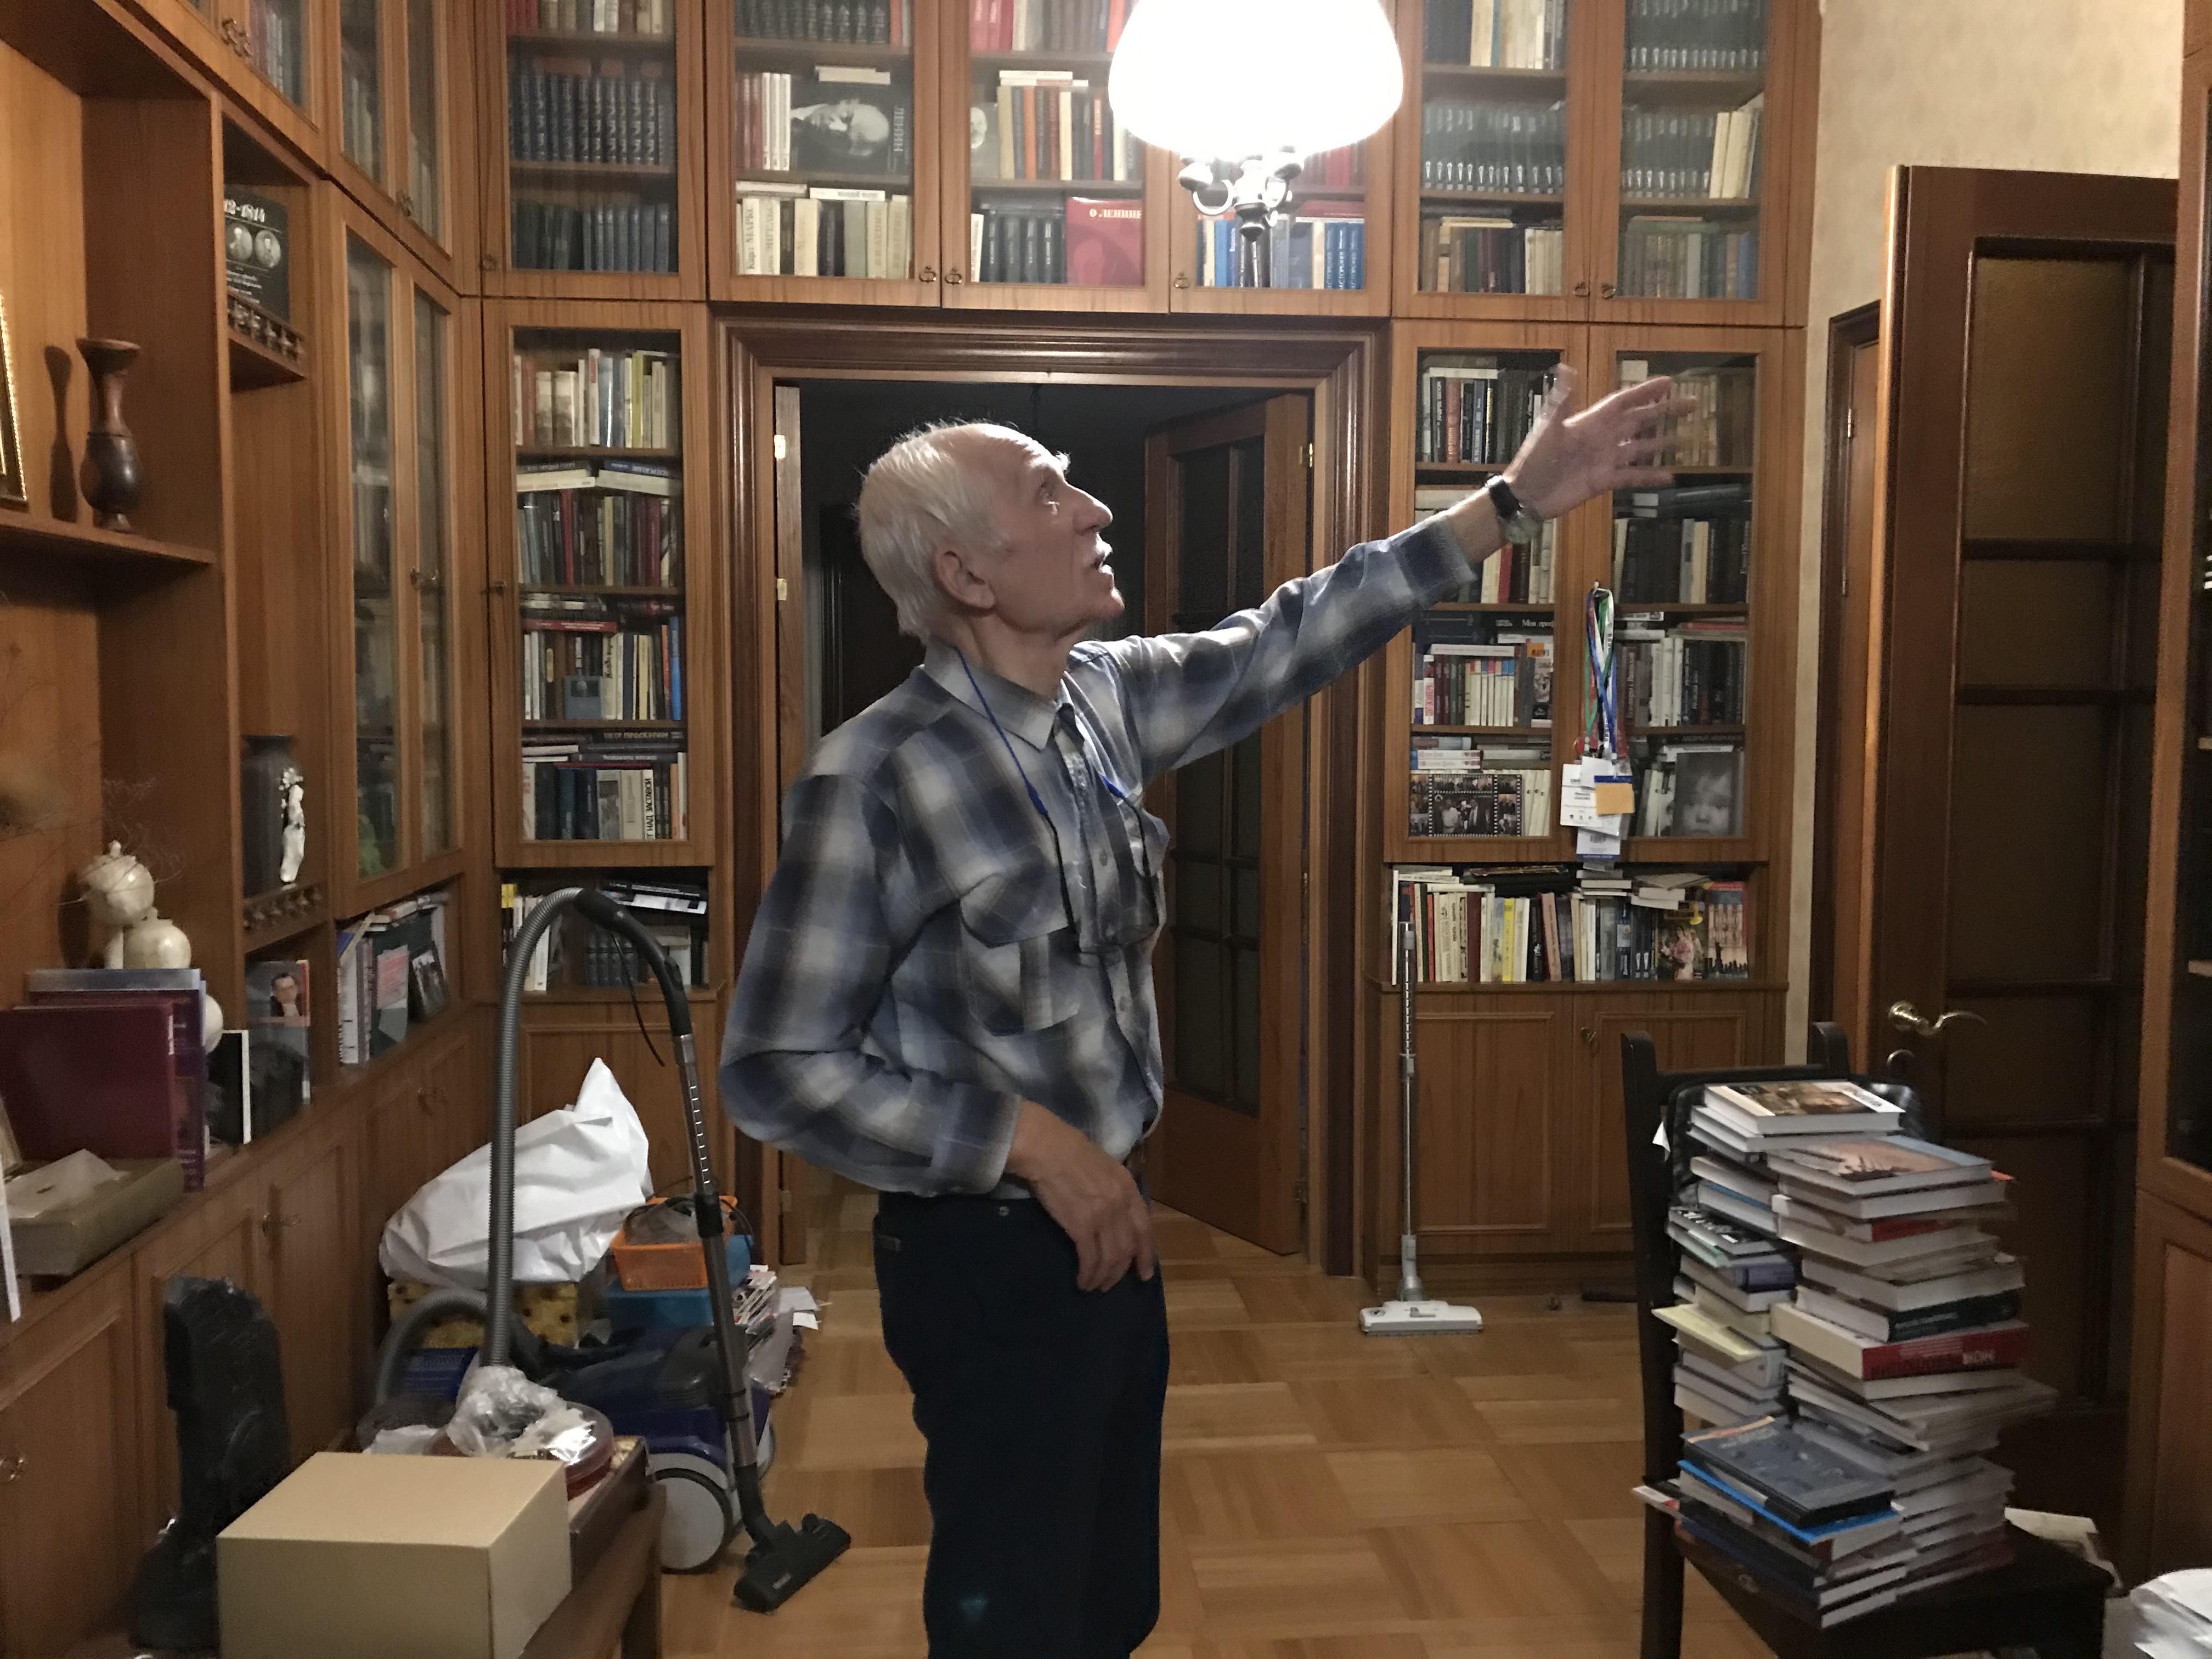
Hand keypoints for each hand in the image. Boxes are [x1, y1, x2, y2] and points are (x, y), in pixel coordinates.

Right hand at [1005, 1101, 1155, 1291]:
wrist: (1045, 1147)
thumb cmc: (1067, 1149)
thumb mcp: (1102, 1165)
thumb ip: (1112, 1187)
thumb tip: (1111, 1207)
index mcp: (1127, 1186)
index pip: (1145, 1226)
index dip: (1146, 1252)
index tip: (1144, 1271)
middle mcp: (1120, 1204)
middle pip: (1129, 1247)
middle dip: (1122, 1271)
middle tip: (1113, 1285)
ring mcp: (1103, 1216)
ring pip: (1112, 1257)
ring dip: (1104, 1277)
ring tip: (1095, 1286)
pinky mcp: (1082, 1227)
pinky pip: (1090, 1259)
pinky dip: (1088, 1274)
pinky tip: (1082, 1281)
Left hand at [1500, 366, 1694, 520]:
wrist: (1526, 494)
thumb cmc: (1535, 459)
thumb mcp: (1548, 427)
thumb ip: (1562, 400)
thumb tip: (1565, 368)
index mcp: (1591, 422)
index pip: (1624, 402)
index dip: (1645, 392)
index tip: (1668, 382)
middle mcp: (1602, 438)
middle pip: (1639, 421)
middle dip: (1663, 412)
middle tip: (1690, 404)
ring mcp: (1605, 459)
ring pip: (1639, 448)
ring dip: (1661, 443)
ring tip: (1685, 439)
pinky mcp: (1603, 481)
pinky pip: (1632, 477)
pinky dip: (1649, 476)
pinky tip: (1669, 477)